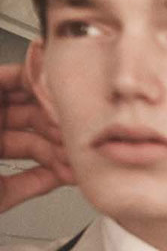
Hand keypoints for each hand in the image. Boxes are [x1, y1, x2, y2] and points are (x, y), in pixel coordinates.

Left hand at [0, 62, 71, 212]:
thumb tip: (29, 69)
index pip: (6, 82)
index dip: (35, 82)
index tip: (60, 88)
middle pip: (24, 116)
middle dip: (53, 123)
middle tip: (75, 129)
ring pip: (29, 149)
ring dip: (56, 152)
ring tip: (75, 156)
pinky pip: (26, 181)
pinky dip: (48, 178)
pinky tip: (66, 174)